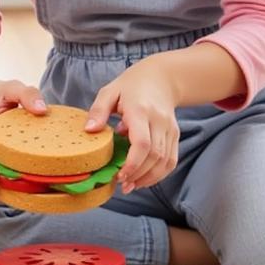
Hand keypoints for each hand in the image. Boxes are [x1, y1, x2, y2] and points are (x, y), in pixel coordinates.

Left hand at [86, 57, 179, 193]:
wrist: (161, 78)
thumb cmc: (130, 86)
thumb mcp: (109, 92)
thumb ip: (98, 111)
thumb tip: (89, 130)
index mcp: (140, 111)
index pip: (142, 143)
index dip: (132, 164)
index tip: (120, 175)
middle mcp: (159, 121)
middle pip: (154, 156)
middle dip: (138, 175)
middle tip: (121, 184)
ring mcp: (170, 129)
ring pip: (165, 161)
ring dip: (149, 178)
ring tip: (131, 186)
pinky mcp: (175, 135)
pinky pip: (171, 160)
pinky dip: (159, 174)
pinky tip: (144, 179)